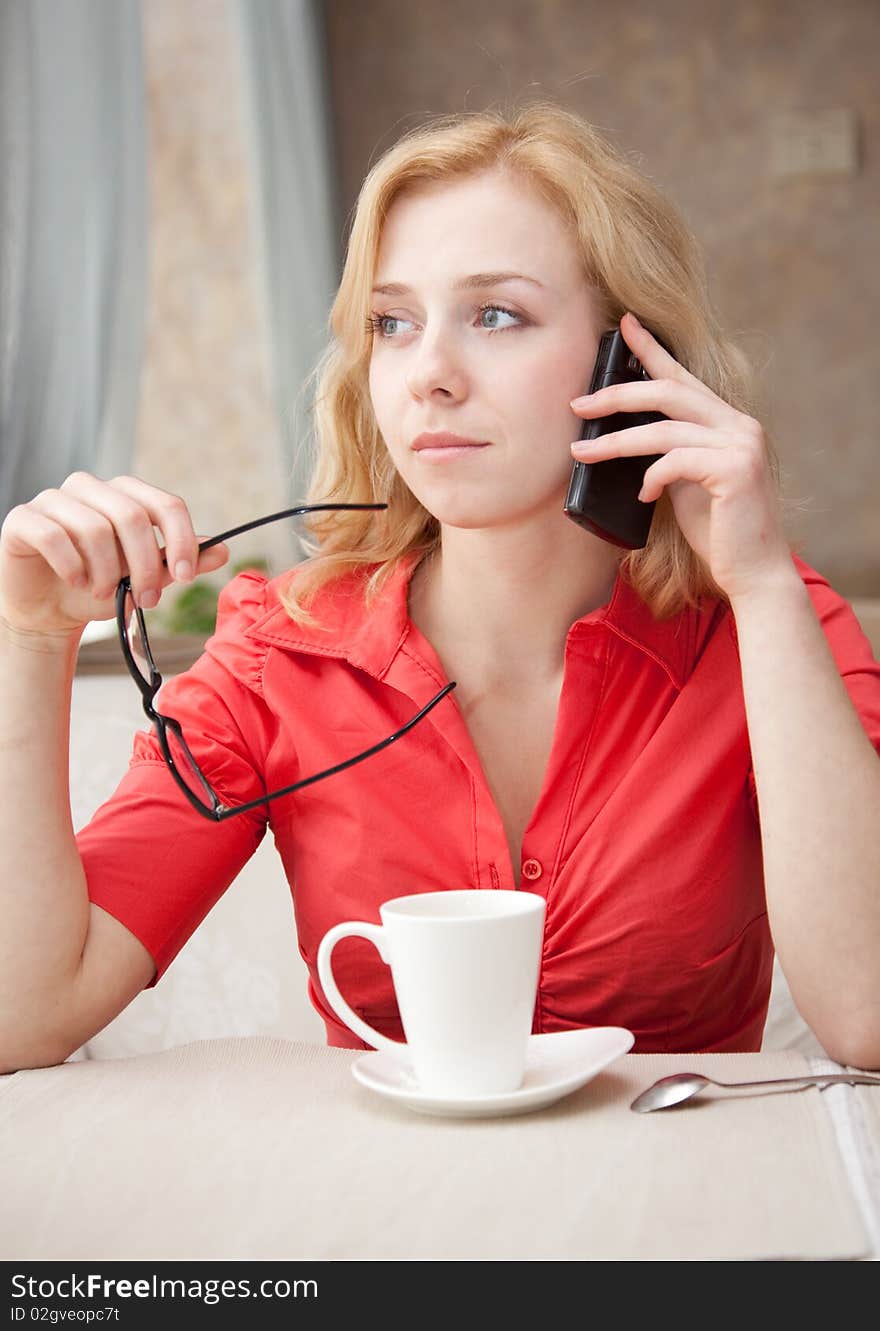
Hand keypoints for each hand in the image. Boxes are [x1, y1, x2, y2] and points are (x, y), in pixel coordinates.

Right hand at [0, 472, 228, 637]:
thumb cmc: (99, 588)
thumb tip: (222, 551)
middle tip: (148, 599)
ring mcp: (53, 500)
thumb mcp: (145, 579)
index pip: (166, 504)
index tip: (186, 577)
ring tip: (104, 593)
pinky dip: (71, 565)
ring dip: (105, 572)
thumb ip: (178, 563)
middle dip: (146, 565)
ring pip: (94, 528)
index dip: (181, 540)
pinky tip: (76, 581)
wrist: (49, 611)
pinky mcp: (23, 519)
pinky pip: (53, 535)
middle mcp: (89, 488)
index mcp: (125, 495)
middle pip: (132, 515)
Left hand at [570, 313, 791, 602]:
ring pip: (663, 429)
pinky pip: (676, 462)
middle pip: (668, 392)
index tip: (623, 325)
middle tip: (578, 405)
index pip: (683, 377)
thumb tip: (624, 439)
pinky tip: (642, 497)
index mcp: (727, 423)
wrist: (752, 572)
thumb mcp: (685, 484)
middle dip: (617, 394)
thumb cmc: (718, 532)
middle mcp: (739, 425)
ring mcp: (741, 445)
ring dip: (615, 442)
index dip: (651, 349)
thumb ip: (668, 455)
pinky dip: (650, 477)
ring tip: (581, 453)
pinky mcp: (735, 470)